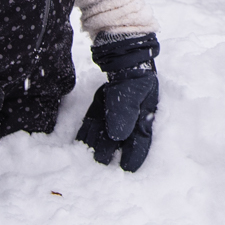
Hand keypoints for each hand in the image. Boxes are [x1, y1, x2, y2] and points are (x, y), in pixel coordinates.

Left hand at [76, 33, 158, 171]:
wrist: (125, 55)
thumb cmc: (135, 75)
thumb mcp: (133, 93)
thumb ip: (125, 113)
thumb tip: (117, 137)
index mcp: (144, 117)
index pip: (140, 141)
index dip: (135, 156)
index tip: (128, 169)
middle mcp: (130, 118)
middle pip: (120, 140)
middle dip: (111, 153)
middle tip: (102, 167)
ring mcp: (115, 112)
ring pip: (104, 133)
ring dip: (97, 145)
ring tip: (89, 159)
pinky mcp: (102, 107)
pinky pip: (93, 122)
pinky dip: (87, 132)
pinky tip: (80, 142)